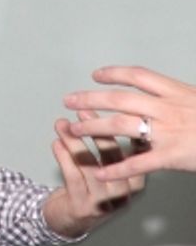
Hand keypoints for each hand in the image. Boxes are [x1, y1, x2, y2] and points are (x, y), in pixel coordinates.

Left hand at [41, 114, 142, 237]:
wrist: (71, 220)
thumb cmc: (90, 188)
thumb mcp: (108, 170)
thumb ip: (111, 149)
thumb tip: (104, 113)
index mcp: (135, 181)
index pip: (136, 153)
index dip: (125, 131)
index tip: (113, 109)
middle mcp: (123, 193)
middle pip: (113, 157)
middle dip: (97, 131)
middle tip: (84, 111)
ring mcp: (104, 201)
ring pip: (89, 165)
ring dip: (74, 141)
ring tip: (62, 124)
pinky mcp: (83, 206)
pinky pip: (73, 177)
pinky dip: (63, 157)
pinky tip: (56, 143)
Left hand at [64, 65, 195, 179]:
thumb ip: (178, 97)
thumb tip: (160, 92)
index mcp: (176, 91)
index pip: (137, 75)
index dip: (114, 73)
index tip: (95, 75)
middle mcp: (168, 108)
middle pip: (119, 98)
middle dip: (91, 98)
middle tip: (68, 99)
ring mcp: (169, 131)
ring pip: (121, 125)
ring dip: (94, 125)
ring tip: (74, 128)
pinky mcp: (173, 156)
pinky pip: (139, 162)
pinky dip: (117, 168)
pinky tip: (100, 172)